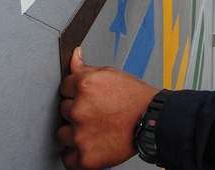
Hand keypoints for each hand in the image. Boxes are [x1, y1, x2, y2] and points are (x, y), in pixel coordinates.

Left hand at [57, 48, 158, 169]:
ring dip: (73, 133)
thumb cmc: (135, 98)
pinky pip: (67, 158)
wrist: (153, 120)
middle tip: (93, 113)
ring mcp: (81, 135)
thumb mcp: (111, 74)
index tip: (86, 98)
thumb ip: (86, 68)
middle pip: (62, 111)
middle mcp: (79, 110)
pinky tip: (86, 146)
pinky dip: (75, 155)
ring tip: (91, 129)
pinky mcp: (86, 156)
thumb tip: (75, 56)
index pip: (64, 89)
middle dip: (75, 112)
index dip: (75, 93)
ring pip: (62, 134)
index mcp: (84, 86)